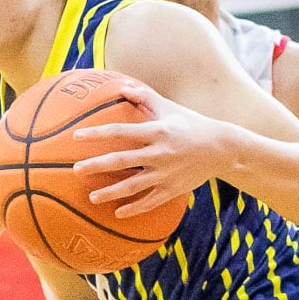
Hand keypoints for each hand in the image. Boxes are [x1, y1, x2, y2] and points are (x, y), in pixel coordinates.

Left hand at [72, 81, 226, 217]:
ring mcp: (166, 173)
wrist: (222, 148)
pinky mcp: (173, 189)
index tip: (77, 137)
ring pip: (133, 185)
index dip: (97, 133)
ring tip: (92, 197)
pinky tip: (118, 212)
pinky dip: (134, 208)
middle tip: (76, 170)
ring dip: (111, 192)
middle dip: (97, 165)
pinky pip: (150, 201)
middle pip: (122, 160)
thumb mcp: (169, 108)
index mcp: (156, 131)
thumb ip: (145, 96)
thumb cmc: (191, 124)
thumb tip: (122, 87)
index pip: (120, 131)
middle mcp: (159, 153)